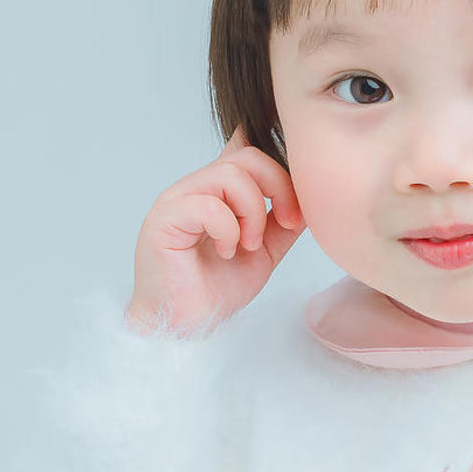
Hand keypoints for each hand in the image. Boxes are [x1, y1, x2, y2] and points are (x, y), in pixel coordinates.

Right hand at [126, 125, 305, 336]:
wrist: (187, 326)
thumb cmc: (216, 289)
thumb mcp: (266, 249)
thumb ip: (283, 220)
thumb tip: (308, 197)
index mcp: (219, 190)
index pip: (245, 145)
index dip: (277, 157)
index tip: (295, 202)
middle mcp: (196, 187)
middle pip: (248, 156)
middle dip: (280, 188)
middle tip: (288, 224)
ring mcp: (177, 199)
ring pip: (230, 174)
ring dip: (253, 213)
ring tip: (249, 245)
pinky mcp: (163, 219)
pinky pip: (208, 204)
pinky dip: (228, 230)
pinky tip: (226, 251)